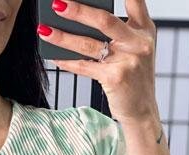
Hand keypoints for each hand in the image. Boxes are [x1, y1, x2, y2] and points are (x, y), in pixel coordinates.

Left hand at [41, 0, 159, 125]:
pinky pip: (84, 66)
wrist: (142, 110)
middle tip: (57, 4)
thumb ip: (121, 29)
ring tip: (44, 30)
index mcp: (145, 29)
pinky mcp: (115, 79)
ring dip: (63, 37)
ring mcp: (128, 61)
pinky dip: (67, 61)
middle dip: (79, 11)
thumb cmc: (134, 76)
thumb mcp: (136, 48)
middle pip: (104, 20)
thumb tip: (82, 16)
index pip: (135, 0)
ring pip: (89, 44)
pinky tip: (54, 56)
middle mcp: (139, 43)